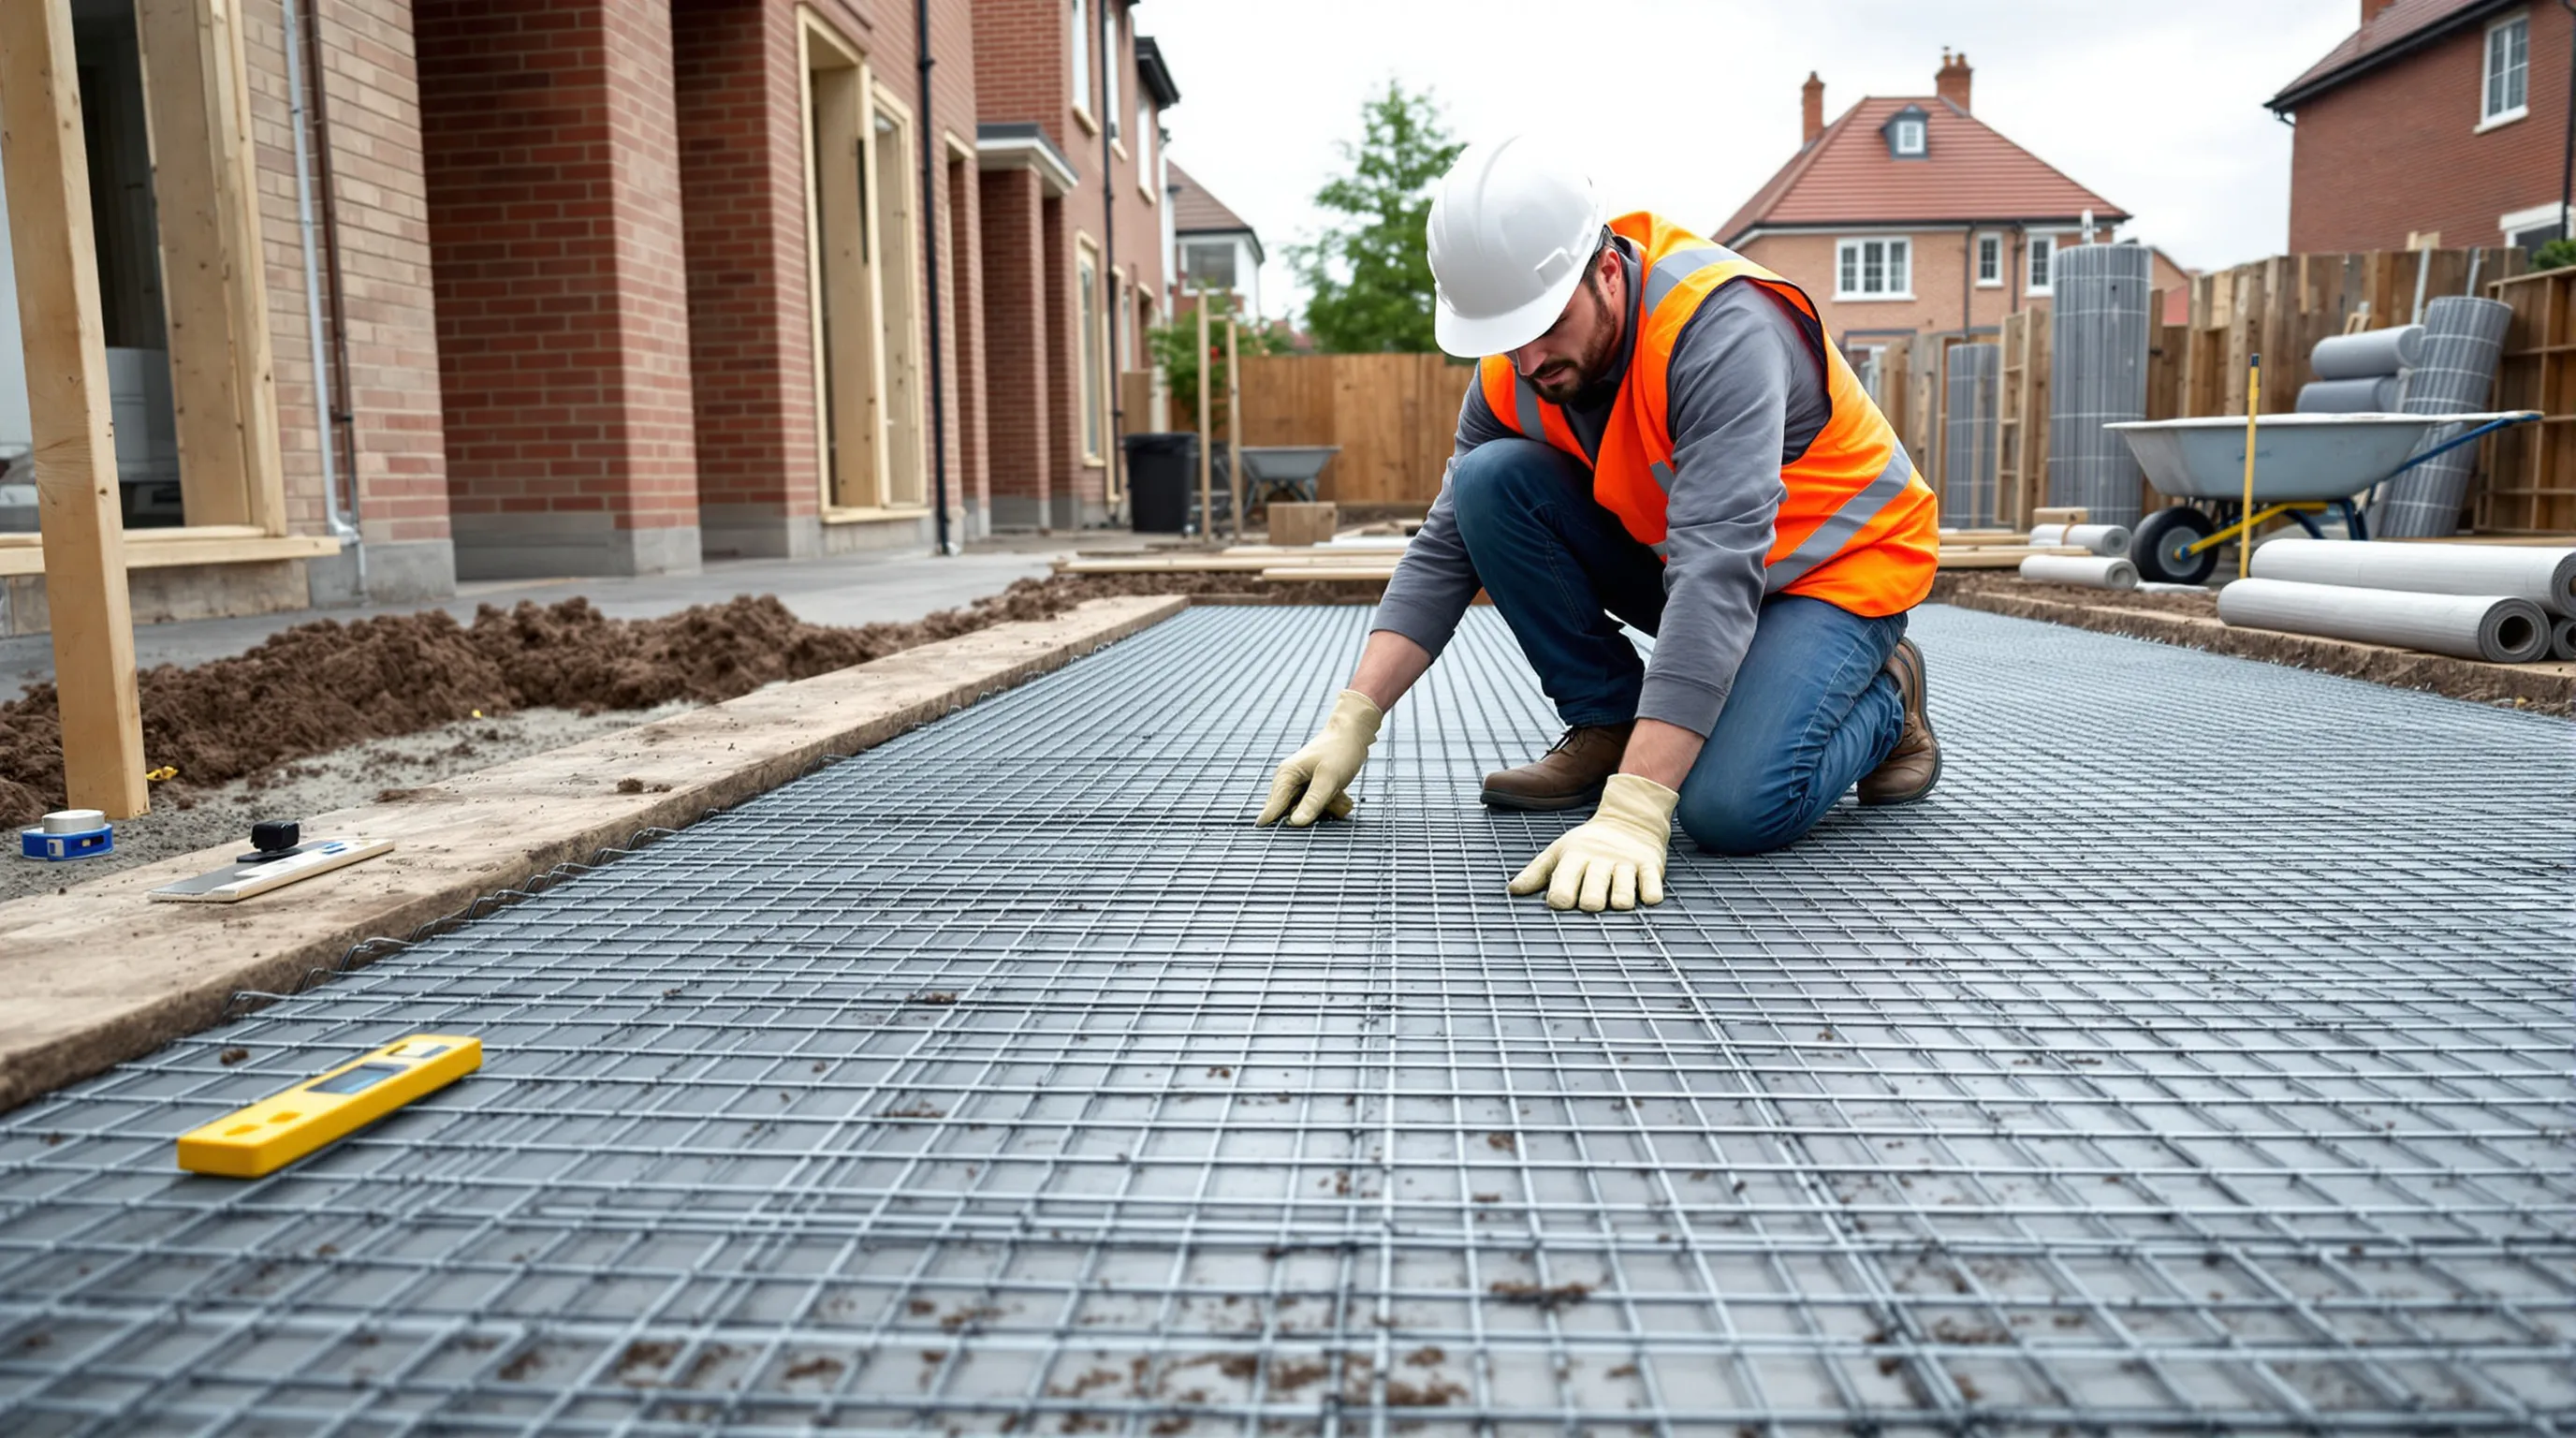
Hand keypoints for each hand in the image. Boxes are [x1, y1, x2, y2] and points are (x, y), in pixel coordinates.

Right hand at [1256, 690, 1382, 826]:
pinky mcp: (1311, 789)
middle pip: (1292, 814)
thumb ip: (1313, 801)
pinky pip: (1317, 807)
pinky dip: (1331, 804)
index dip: (1279, 825)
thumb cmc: (1340, 751)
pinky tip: (1340, 794)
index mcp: (1285, 776)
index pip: (1273, 809)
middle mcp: (1288, 782)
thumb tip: (1295, 823)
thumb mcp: (1329, 778)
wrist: (1353, 734)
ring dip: (1326, 808)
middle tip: (1329, 800)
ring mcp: (1300, 786)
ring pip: (1307, 813)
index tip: (1288, 836)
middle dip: (1313, 813)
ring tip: (1339, 794)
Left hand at [1507, 773, 1678, 911]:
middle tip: (1592, 903)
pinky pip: (1652, 888)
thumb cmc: (1589, 843)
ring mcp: (1627, 863)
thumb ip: (1536, 872)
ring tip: (1617, 901)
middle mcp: (1600, 861)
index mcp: (1575, 857)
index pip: (1562, 884)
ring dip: (1619, 902)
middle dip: (1591, 904)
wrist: (1630, 818)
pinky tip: (1644, 896)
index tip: (1561, 903)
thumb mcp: (1559, 851)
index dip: (1560, 898)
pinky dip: (1649, 896)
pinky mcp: (1650, 865)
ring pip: (1622, 895)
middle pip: (1592, 895)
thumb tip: (1513, 891)